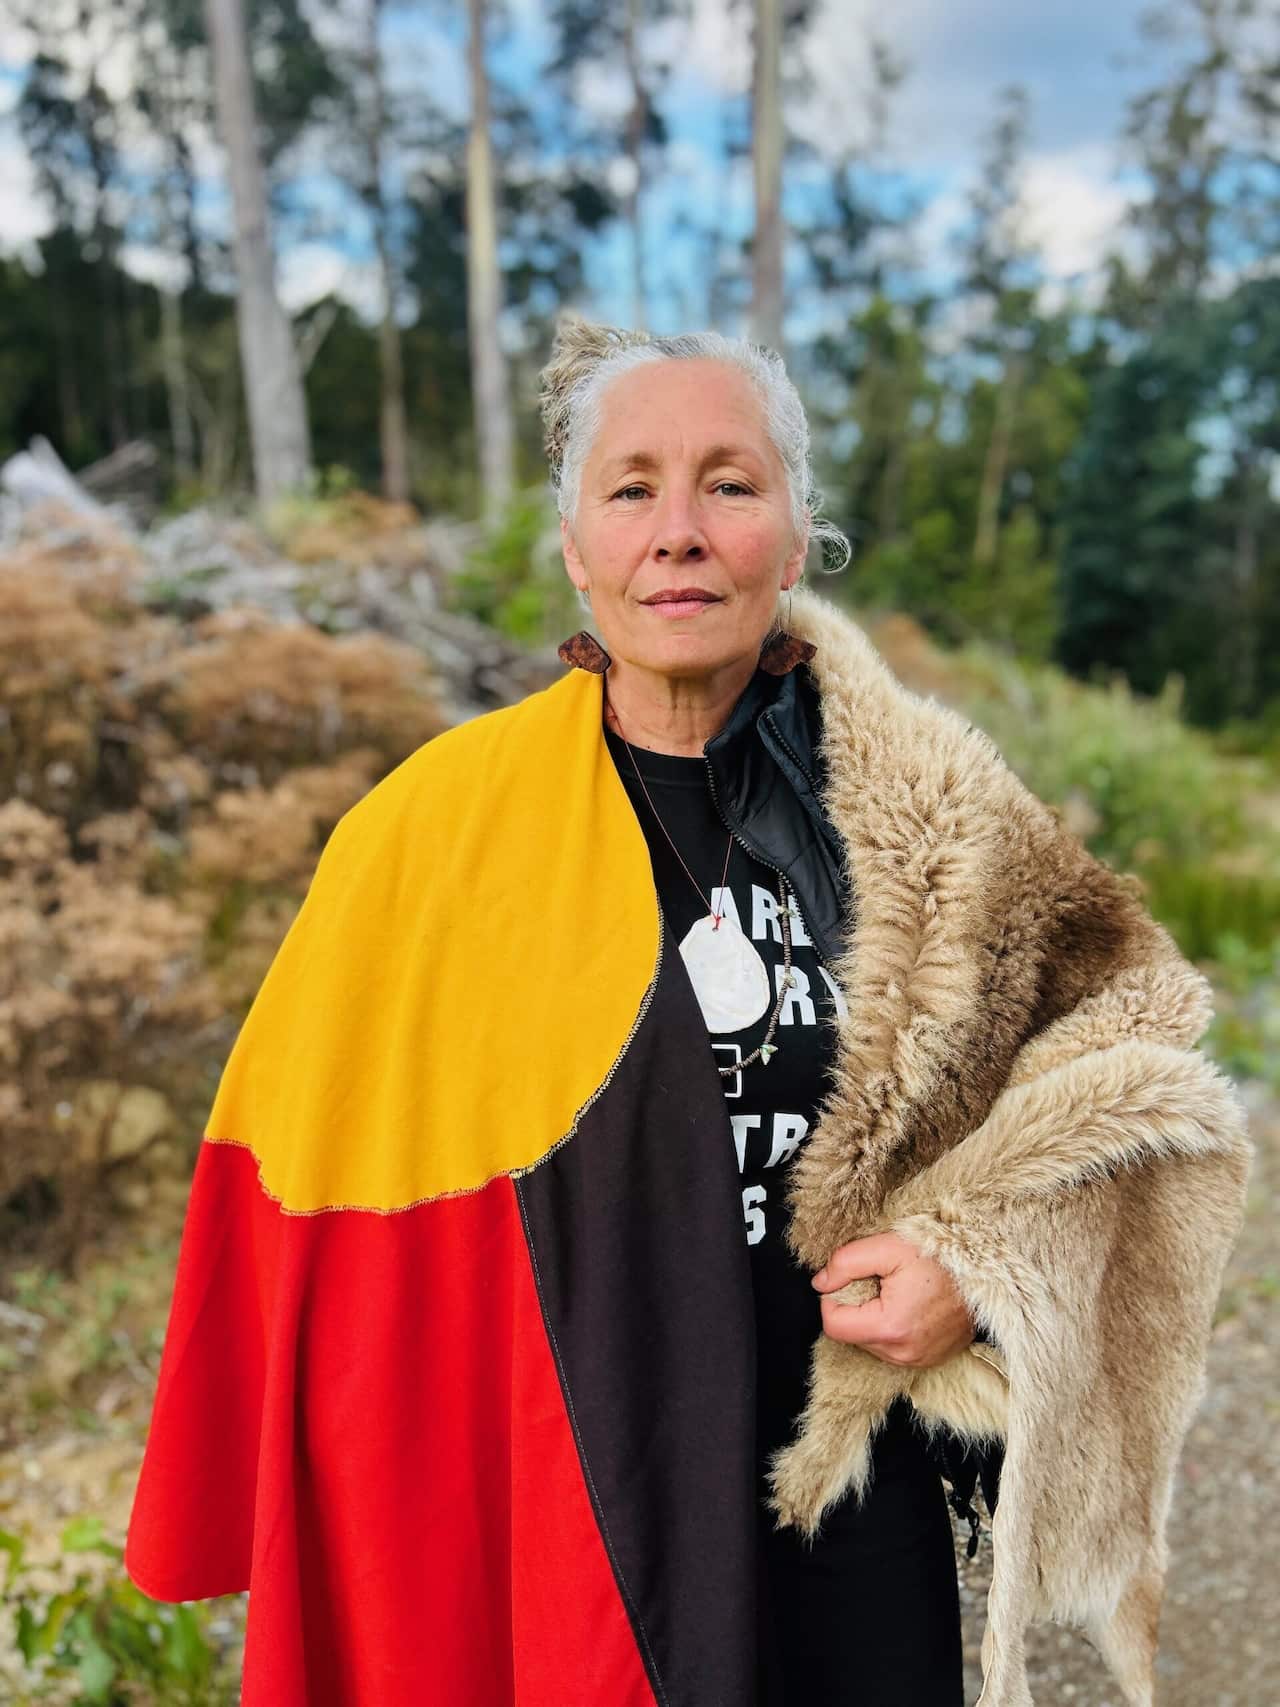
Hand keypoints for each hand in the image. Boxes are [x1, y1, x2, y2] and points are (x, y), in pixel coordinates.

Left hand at [811, 1232, 975, 1369]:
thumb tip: (821, 1283)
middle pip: (851, 1333)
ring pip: (871, 1341)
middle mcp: (903, 1353)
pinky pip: (893, 1347)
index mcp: (889, 1328)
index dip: (833, 1296)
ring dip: (874, 1316)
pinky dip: (893, 1326)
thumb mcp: (887, 1246)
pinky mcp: (929, 1359)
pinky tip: (910, 1304)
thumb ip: (845, 1263)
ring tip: (899, 1291)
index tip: (851, 1277)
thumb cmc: (940, 1255)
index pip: (833, 1323)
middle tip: (882, 1280)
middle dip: (856, 1305)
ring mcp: (918, 1360)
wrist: (988, 1269)